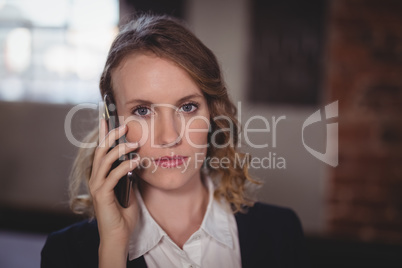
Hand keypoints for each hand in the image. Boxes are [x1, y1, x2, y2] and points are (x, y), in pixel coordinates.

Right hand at [89, 119, 138, 265]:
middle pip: (101, 150)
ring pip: (105, 160)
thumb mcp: (128, 187)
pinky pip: (114, 176)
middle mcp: (96, 178)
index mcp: (101, 175)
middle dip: (111, 135)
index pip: (101, 150)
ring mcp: (97, 186)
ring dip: (121, 149)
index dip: (103, 134)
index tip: (107, 118)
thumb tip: (136, 159)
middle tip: (124, 125)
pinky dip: (125, 167)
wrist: (119, 233)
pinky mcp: (102, 195)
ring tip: (135, 143)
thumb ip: (128, 173)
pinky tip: (137, 162)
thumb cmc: (123, 211)